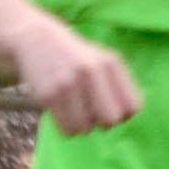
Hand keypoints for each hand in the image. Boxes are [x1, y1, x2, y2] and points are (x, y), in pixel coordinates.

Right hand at [20, 28, 140, 136]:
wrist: (36, 39)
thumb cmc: (76, 58)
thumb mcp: (102, 61)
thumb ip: (120, 86)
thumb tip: (127, 117)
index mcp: (110, 63)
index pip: (133, 107)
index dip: (124, 115)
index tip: (112, 109)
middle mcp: (90, 71)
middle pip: (111, 120)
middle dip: (105, 123)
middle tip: (95, 114)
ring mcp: (68, 83)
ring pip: (86, 128)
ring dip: (84, 127)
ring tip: (78, 112)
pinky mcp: (48, 94)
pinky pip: (68, 129)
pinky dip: (68, 128)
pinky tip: (65, 113)